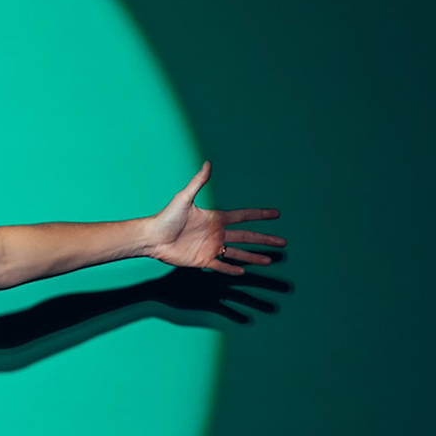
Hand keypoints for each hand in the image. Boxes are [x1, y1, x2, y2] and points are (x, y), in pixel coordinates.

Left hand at [145, 161, 285, 274]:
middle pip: (247, 237)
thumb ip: (198, 182)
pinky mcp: (202, 260)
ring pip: (238, 253)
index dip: (260, 215)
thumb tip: (208, 163)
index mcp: (216, 218)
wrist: (152, 237)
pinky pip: (221, 265)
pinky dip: (232, 269)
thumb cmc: (166, 217)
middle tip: (282, 243)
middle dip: (264, 239)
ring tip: (269, 260)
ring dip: (253, 257)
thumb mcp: (184, 198)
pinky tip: (243, 272)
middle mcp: (216, 233)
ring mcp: (211, 247)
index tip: (276, 214)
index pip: (243, 217)